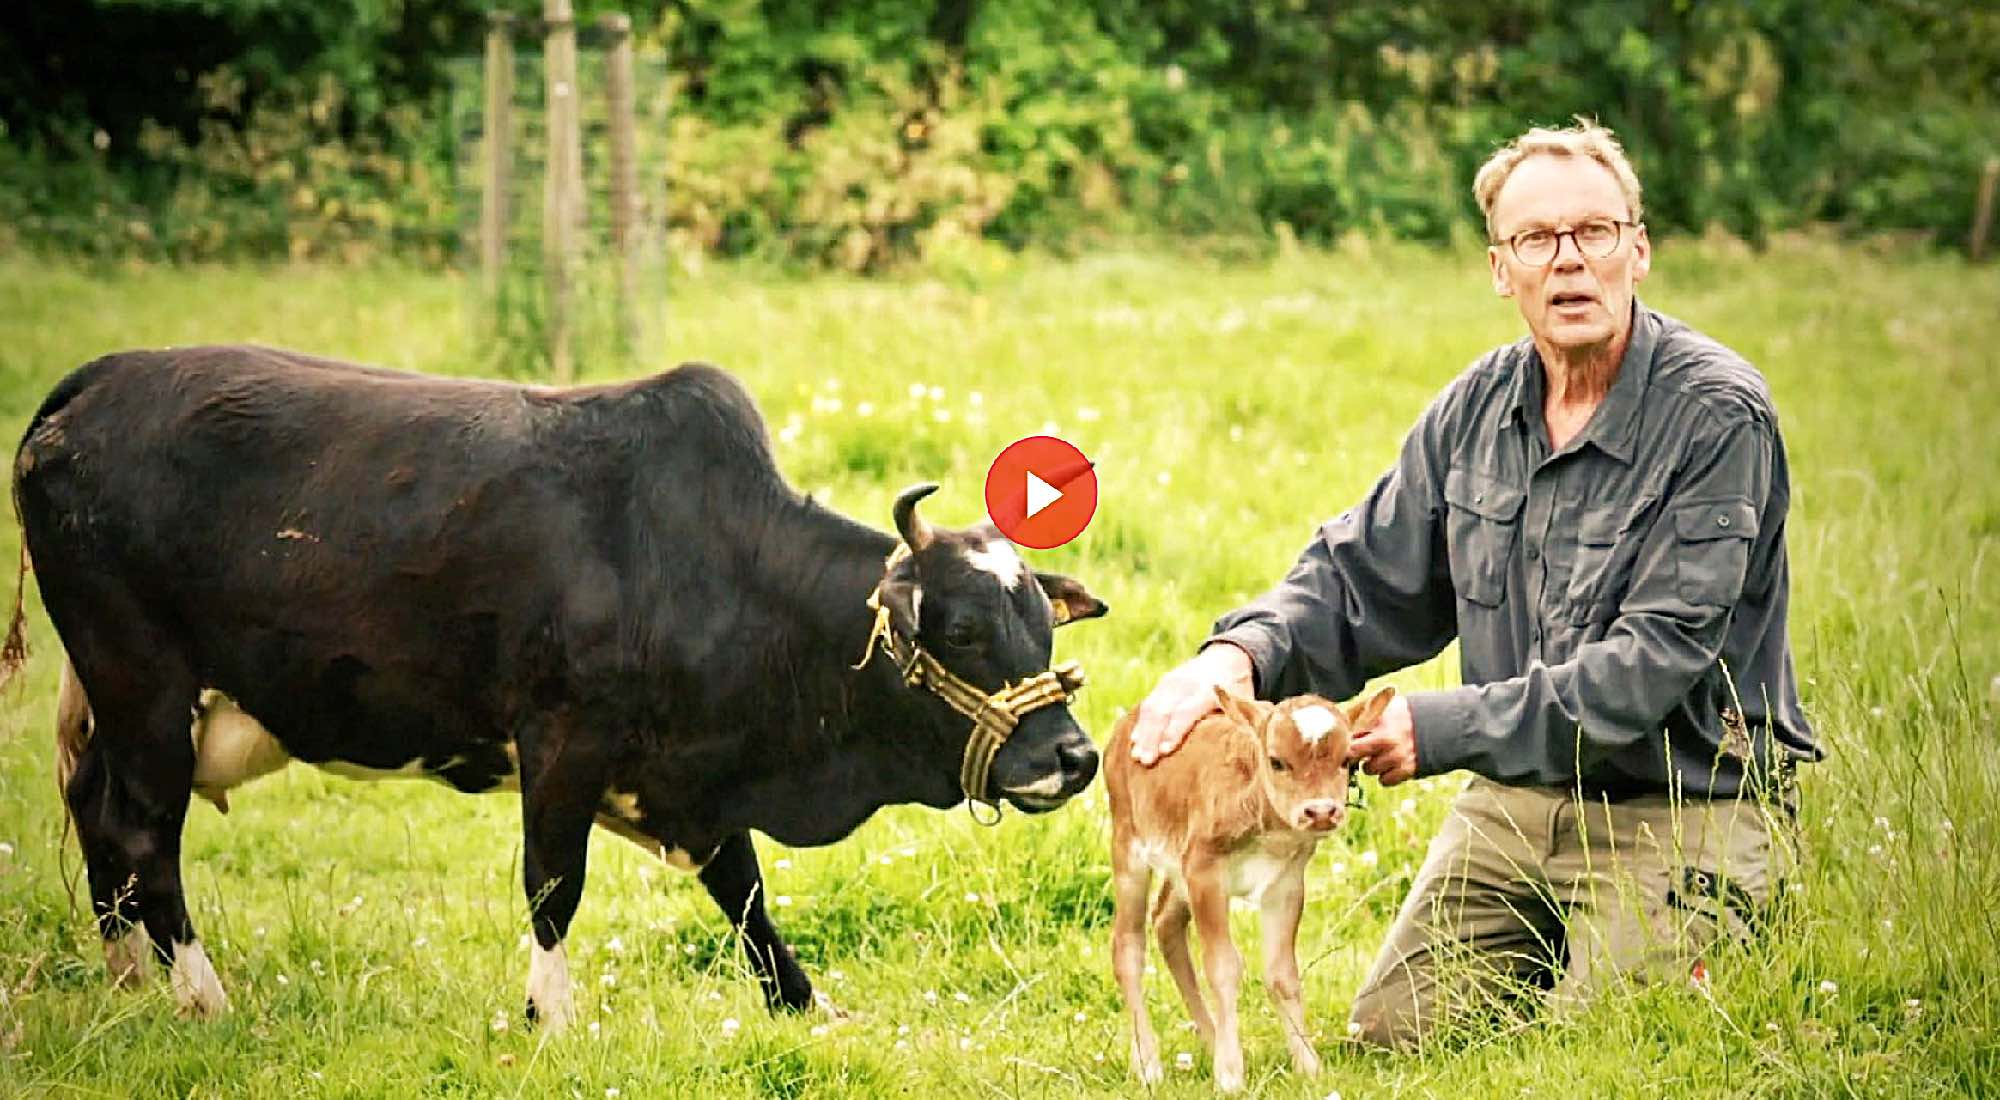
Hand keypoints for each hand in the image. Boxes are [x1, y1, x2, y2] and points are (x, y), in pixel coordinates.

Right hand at [1128, 644, 1254, 765]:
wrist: (1228, 657)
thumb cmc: (1238, 690)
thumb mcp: (1244, 703)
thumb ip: (1236, 723)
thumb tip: (1235, 756)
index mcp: (1209, 690)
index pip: (1187, 711)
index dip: (1175, 731)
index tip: (1165, 751)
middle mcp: (1186, 684)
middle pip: (1163, 711)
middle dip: (1152, 736)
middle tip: (1145, 761)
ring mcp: (1171, 682)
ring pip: (1151, 707)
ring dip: (1143, 733)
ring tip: (1135, 756)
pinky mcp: (1162, 685)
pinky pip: (1148, 704)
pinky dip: (1141, 724)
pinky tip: (1135, 741)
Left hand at [1347, 693, 1416, 785]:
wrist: (1440, 727)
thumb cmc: (1408, 716)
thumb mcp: (1388, 708)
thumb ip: (1367, 713)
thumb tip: (1343, 718)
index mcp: (1380, 721)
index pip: (1351, 734)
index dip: (1345, 740)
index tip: (1345, 742)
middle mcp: (1387, 740)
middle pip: (1354, 754)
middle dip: (1354, 754)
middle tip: (1360, 751)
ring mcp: (1397, 756)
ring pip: (1368, 770)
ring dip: (1372, 765)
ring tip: (1381, 755)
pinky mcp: (1407, 770)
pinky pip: (1384, 781)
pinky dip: (1385, 776)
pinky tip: (1390, 766)